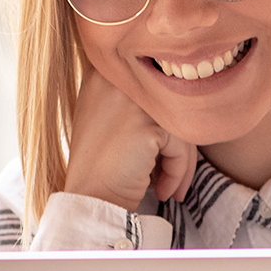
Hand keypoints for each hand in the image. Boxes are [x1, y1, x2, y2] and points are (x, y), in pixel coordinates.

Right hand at [62, 64, 196, 210]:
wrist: (89, 200)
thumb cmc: (100, 163)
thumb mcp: (107, 114)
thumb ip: (135, 97)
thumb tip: (181, 98)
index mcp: (105, 71)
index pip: (156, 83)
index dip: (166, 114)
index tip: (161, 147)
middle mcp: (117, 78)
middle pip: (170, 101)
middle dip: (178, 142)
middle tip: (174, 172)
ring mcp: (132, 100)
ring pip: (180, 123)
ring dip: (181, 160)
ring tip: (171, 186)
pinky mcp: (147, 126)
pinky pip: (180, 146)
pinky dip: (177, 172)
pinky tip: (163, 190)